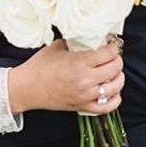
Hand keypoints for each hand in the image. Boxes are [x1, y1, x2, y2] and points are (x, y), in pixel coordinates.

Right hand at [7, 38, 123, 114]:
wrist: (27, 88)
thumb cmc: (39, 66)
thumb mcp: (57, 47)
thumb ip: (75, 42)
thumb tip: (89, 39)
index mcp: (79, 62)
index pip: (109, 53)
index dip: (113, 47)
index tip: (110, 45)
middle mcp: (85, 80)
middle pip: (115, 68)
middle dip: (117, 60)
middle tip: (112, 56)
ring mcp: (85, 95)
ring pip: (115, 87)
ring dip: (118, 77)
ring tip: (114, 72)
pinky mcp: (82, 107)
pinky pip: (107, 107)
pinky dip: (114, 99)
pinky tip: (113, 91)